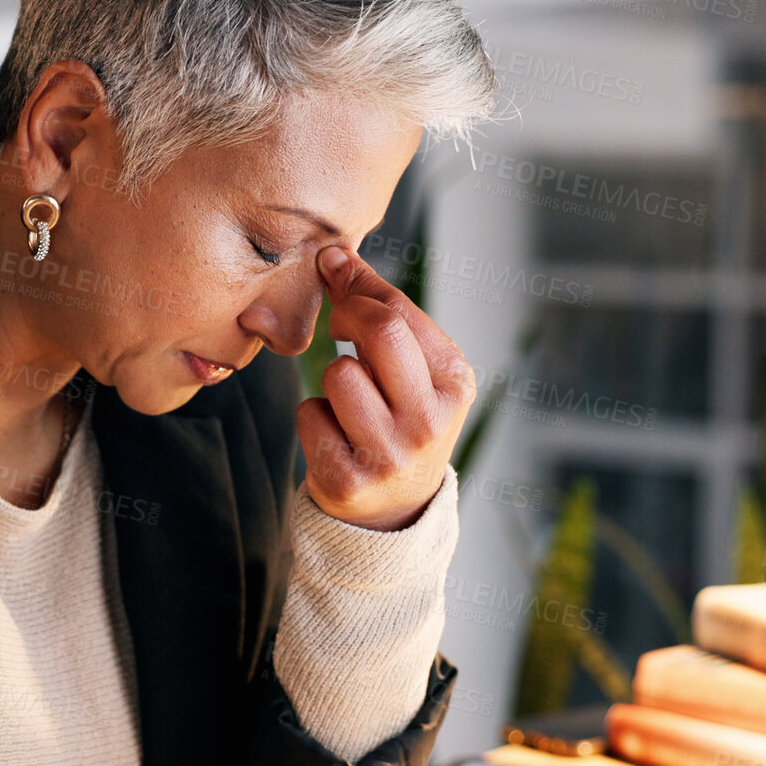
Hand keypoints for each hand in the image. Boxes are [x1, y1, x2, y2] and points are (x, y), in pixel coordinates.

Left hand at [295, 245, 476, 531]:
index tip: (334, 267)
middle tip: (338, 324)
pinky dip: (314, 416)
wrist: (394, 508)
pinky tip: (335, 434)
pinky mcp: (348, 480)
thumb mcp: (413, 369)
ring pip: (338, 374)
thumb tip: (334, 256)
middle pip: (381, 331)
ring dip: (333, 377)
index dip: (360, 283)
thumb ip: (382, 313)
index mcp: (455, 384)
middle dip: (347, 314)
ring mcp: (390, 455)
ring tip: (350, 399)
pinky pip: (310, 414)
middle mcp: (429, 421)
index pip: (402, 312)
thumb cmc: (400, 419)